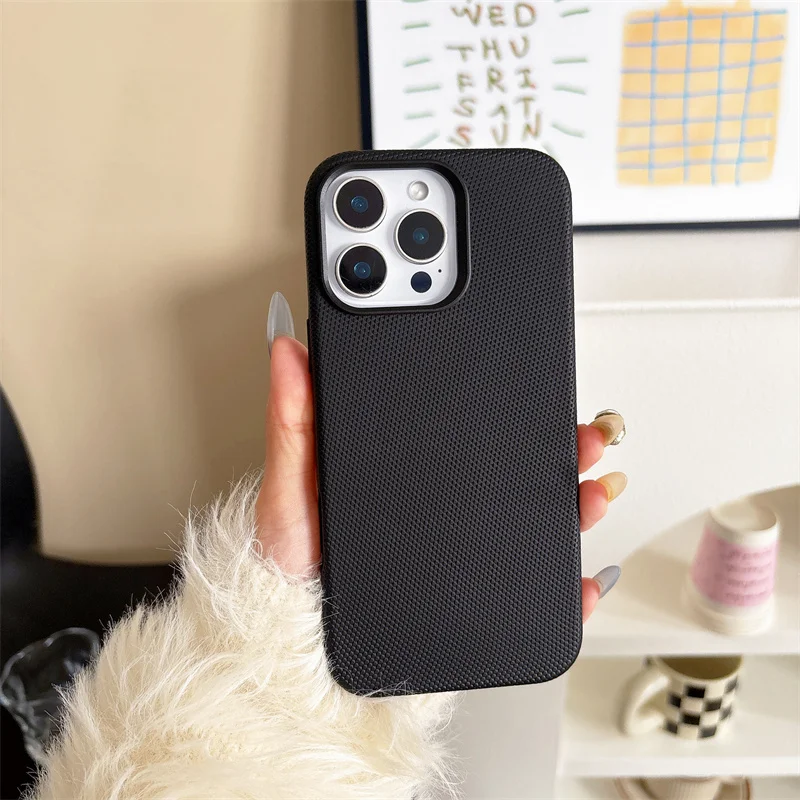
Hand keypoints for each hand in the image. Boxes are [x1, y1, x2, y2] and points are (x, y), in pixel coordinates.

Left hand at [256, 293, 625, 620]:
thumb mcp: (288, 488)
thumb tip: (289, 351)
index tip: (534, 382)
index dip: (506, 405)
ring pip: (533, 523)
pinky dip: (566, 588)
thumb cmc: (290, 569)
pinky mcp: (470, 602)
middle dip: (560, 451)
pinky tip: (583, 578)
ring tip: (591, 497)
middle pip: (513, 473)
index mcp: (403, 474)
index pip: (465, 430)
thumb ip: (294, 422)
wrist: (297, 649)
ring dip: (575, 506)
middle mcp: (437, 511)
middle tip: (582, 438)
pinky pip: (529, 593)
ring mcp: (458, 555)